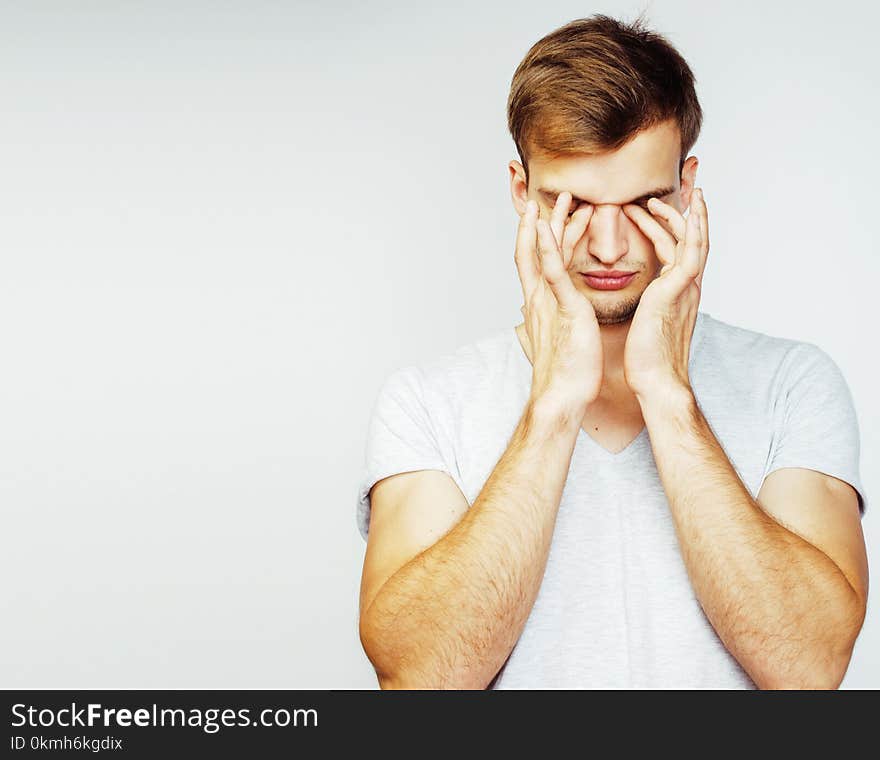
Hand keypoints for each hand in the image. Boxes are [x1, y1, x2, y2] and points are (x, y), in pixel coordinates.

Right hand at [515, 192, 602, 413]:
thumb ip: (555, 324)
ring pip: (542, 254)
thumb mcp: (562, 341)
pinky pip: (551, 271)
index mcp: (542, 305)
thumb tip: (551, 320)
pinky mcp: (562, 307)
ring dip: (547, 223)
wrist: (562, 396)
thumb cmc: (566, 374)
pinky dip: (546, 246)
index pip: (540, 264)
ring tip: (556, 199)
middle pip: (535, 251)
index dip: (543, 239)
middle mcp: (539, 299)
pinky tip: (544, 226)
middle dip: (542, 222)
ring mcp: (547, 301)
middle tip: (552, 197)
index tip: (551, 218)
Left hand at [620, 187, 708, 401]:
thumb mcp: (643, 324)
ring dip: (684, 214)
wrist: (655, 381)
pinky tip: (682, 210)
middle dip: (684, 214)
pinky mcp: (678, 291)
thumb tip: (638, 303)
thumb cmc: (646, 360)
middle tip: (669, 192)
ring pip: (694, 240)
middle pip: (692, 240)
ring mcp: (686, 287)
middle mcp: (686, 287)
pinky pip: (690, 252)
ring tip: (672, 193)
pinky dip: (690, 228)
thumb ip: (646, 307)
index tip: (654, 210)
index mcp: (676, 293)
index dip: (669, 228)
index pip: (677, 251)